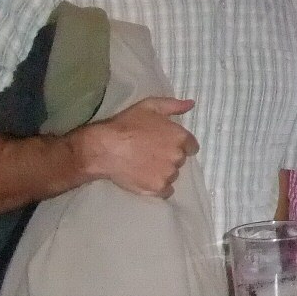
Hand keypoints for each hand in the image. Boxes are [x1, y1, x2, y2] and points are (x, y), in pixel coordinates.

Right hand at [70, 98, 197, 197]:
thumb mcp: (150, 106)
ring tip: (145, 167)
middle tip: (152, 154)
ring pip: (172, 175)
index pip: (191, 146)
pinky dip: (158, 187)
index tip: (166, 145)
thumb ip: (174, 105)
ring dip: (163, 172)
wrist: (104, 148)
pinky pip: (166, 191)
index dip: (179, 145)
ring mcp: (169, 174)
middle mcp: (178, 156)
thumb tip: (191, 103)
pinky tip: (146, 179)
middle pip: (180, 160)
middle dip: (169, 157)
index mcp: (180, 137)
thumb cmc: (126, 124)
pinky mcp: (157, 188)